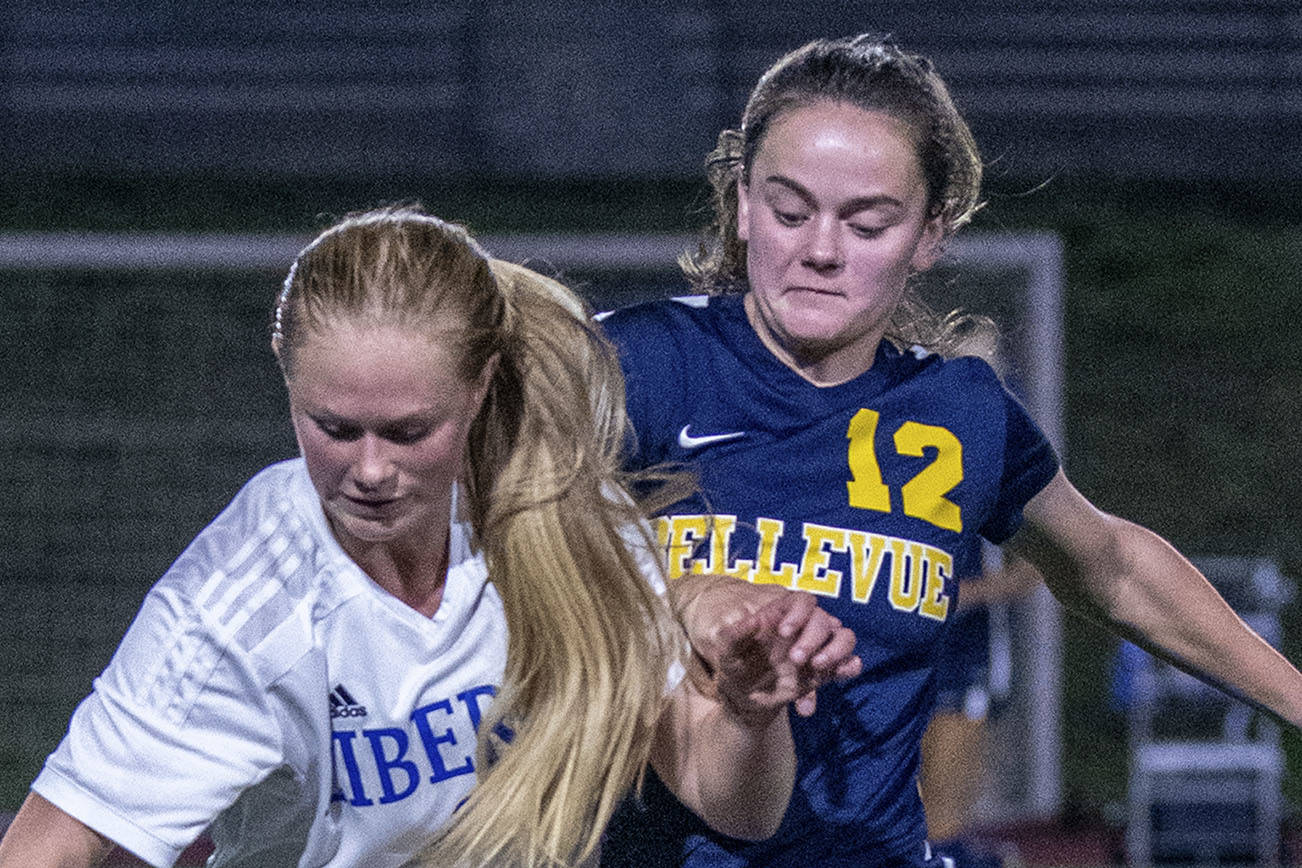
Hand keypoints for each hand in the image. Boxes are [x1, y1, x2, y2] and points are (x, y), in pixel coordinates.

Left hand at [682, 579, 860, 720]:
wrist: (745, 698)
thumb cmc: (736, 666)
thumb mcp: (727, 652)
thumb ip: (734, 635)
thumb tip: (752, 621)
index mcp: (782, 616)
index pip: (802, 601)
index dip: (798, 612)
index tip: (784, 632)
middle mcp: (804, 629)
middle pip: (823, 620)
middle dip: (812, 638)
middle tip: (795, 659)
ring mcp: (818, 649)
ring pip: (845, 637)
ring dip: (837, 650)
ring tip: (816, 666)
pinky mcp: (826, 671)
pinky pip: (849, 662)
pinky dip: (850, 667)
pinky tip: (839, 674)